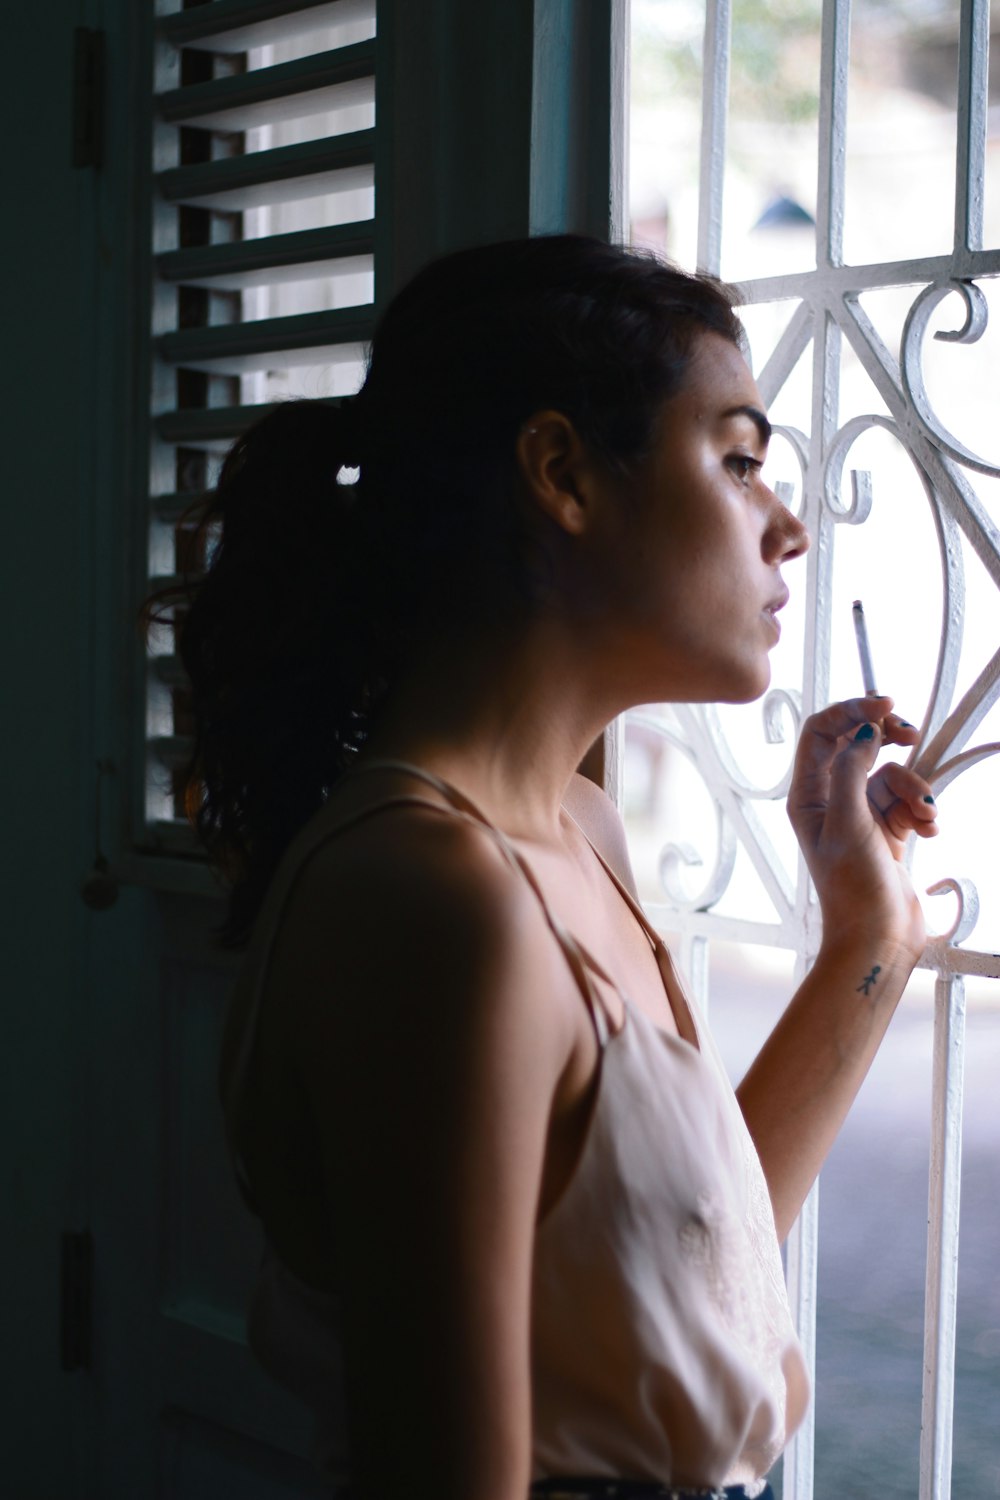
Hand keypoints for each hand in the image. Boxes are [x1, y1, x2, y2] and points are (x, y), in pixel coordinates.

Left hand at [787, 695, 936, 960]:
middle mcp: (830, 800)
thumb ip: (853, 771)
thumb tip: (863, 732)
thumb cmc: (853, 889)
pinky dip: (921, 809)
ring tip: (925, 813)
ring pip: (891, 774)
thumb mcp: (849, 823)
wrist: (878, 939)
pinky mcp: (888, 830)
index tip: (885, 704)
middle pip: (857, 744)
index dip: (850, 710)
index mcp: (807, 796)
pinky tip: (929, 830)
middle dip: (887, 736)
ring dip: (914, 787)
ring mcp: (860, 814)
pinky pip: (908, 800)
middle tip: (911, 732)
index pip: (820, 733)